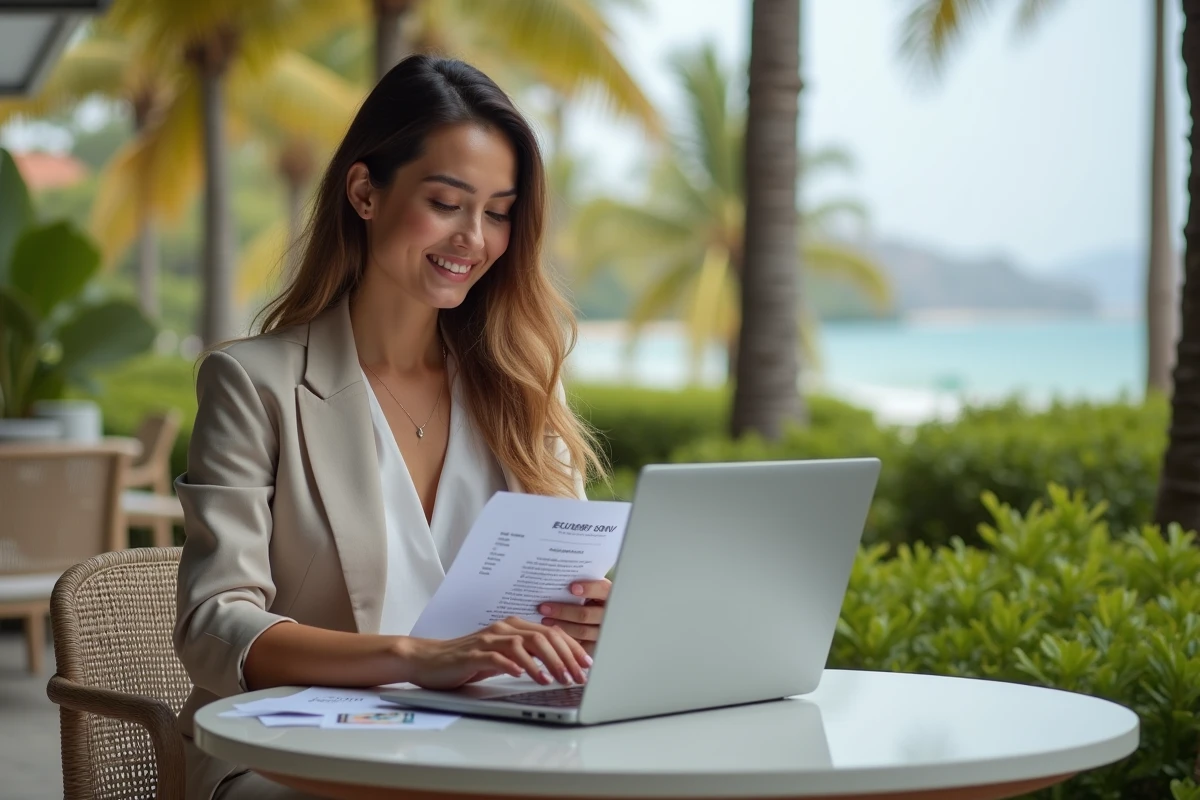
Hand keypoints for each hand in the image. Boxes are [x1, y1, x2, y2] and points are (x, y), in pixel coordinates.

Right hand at [398, 616, 591, 690]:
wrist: (428, 660)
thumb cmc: (466, 661)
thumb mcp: (501, 658)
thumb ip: (525, 657)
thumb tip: (558, 668)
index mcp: (513, 627)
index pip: (551, 633)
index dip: (572, 648)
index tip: (587, 664)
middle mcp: (503, 629)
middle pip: (543, 636)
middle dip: (564, 657)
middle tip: (578, 676)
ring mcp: (488, 639)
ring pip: (525, 644)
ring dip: (544, 662)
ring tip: (557, 679)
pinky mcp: (473, 653)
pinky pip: (498, 657)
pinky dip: (515, 666)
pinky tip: (525, 677)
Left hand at [539, 579, 611, 655]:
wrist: (605, 616)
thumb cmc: (593, 598)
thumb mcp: (593, 589)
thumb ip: (582, 585)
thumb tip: (559, 581)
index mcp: (611, 595)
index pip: (603, 590)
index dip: (589, 589)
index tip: (572, 587)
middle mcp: (610, 615)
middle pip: (586, 614)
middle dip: (563, 611)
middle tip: (543, 607)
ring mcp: (605, 632)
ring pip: (581, 631)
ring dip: (560, 625)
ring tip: (544, 620)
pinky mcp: (597, 646)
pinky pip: (580, 646)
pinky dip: (565, 639)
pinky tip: (553, 633)